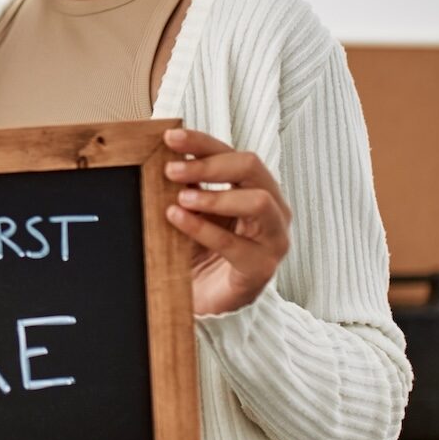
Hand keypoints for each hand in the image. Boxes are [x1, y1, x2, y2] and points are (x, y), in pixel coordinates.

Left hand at [161, 127, 291, 315]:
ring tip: (181, 198)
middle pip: (251, 167)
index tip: (170, 138)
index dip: (202, 142)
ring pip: (257, 202)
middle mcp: (273, 208)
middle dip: (209, 164)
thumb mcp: (193, 211)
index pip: (233, 153)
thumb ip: (187, 185)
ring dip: (215, 196)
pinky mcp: (262, 268)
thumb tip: (165, 155)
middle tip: (171, 169)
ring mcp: (273, 239)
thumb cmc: (203, 251)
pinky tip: (178, 219)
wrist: (208, 302)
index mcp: (257, 187)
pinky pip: (236, 244)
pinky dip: (204, 229)